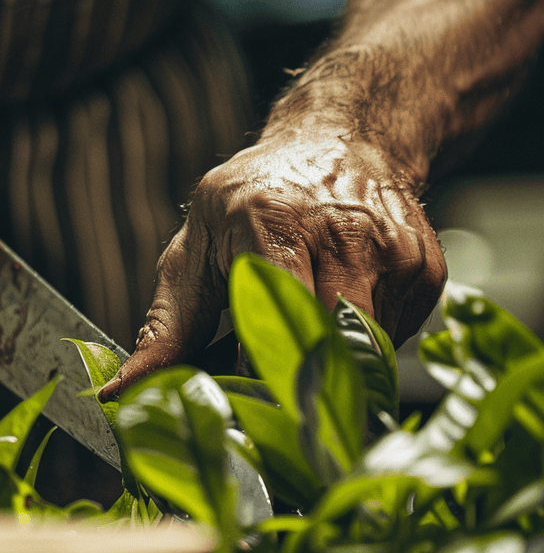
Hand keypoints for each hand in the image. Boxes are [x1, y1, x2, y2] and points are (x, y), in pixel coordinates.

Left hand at [100, 130, 446, 398]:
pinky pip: (393, 339)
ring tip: (306, 334)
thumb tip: (125, 391)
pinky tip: (342, 306)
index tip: (248, 411)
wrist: (341, 141)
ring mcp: (395, 251)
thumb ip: (167, 325)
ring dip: (330, 365)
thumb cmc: (254, 198)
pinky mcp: (428, 271)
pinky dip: (361, 344)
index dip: (265, 374)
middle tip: (275, 399)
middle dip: (299, 385)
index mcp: (274, 221)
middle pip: (328, 348)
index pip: (279, 321)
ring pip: (364, 353)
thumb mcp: (197, 248)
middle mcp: (343, 233)